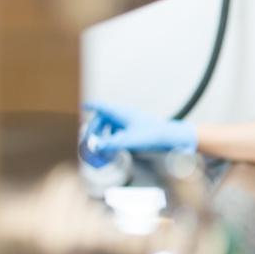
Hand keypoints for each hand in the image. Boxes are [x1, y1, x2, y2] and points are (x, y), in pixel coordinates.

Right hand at [79, 103, 197, 167]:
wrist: (171, 137)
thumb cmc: (152, 136)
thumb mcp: (129, 141)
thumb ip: (111, 144)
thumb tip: (95, 146)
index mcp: (121, 113)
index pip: (102, 107)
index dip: (92, 106)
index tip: (83, 106)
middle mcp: (125, 115)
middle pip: (103, 118)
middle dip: (95, 129)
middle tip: (89, 141)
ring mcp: (131, 121)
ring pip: (111, 124)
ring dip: (104, 134)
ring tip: (100, 146)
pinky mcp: (136, 128)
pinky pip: (119, 130)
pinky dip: (113, 137)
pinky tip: (113, 147)